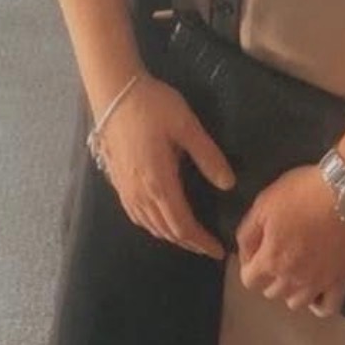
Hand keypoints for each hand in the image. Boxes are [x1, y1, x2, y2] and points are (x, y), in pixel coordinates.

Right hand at [97, 74, 233, 258]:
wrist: (116, 94)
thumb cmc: (154, 106)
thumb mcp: (187, 126)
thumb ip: (208, 156)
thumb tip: (228, 184)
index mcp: (159, 182)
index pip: (182, 224)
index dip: (200, 241)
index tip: (218, 250)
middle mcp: (140, 194)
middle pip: (166, 231)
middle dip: (189, 243)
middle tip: (210, 248)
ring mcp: (126, 191)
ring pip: (150, 226)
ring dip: (172, 236)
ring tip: (192, 237)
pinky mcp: (118, 183)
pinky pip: (138, 216)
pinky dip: (155, 226)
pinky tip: (163, 220)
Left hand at [236, 165, 344, 314]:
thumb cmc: (304, 191)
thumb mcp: (264, 202)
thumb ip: (248, 233)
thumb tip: (246, 255)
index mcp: (270, 260)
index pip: (249, 280)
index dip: (250, 265)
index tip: (259, 249)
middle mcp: (291, 279)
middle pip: (272, 292)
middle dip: (271, 275)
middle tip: (281, 252)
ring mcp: (318, 283)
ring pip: (296, 302)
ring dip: (292, 289)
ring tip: (299, 268)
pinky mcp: (341, 279)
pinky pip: (328, 307)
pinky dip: (320, 303)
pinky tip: (318, 289)